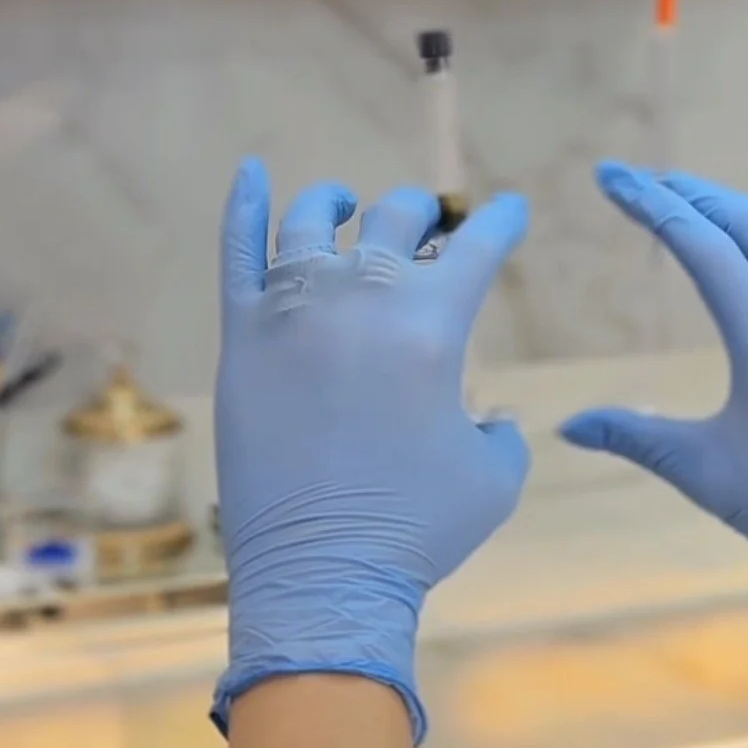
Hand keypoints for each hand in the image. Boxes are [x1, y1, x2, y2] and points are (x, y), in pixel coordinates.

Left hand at [214, 161, 529, 739]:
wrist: (323, 572)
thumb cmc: (419, 528)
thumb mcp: (495, 476)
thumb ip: (502, 429)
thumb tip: (491, 414)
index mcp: (433, 324)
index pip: (478, 247)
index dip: (501, 223)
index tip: (508, 212)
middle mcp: (362, 299)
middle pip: (397, 221)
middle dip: (423, 215)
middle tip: (428, 223)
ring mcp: (292, 312)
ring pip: (315, 224)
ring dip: (340, 206)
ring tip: (343, 205)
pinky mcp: (241, 338)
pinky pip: (238, 252)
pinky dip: (243, 206)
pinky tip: (250, 175)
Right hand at [562, 164, 747, 685]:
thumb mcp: (703, 472)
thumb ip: (633, 436)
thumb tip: (565, 427)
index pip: (699, 243)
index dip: (650, 204)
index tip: (610, 176)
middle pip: (744, 222)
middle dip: (690, 194)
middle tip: (642, 179)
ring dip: (736, 208)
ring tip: (692, 199)